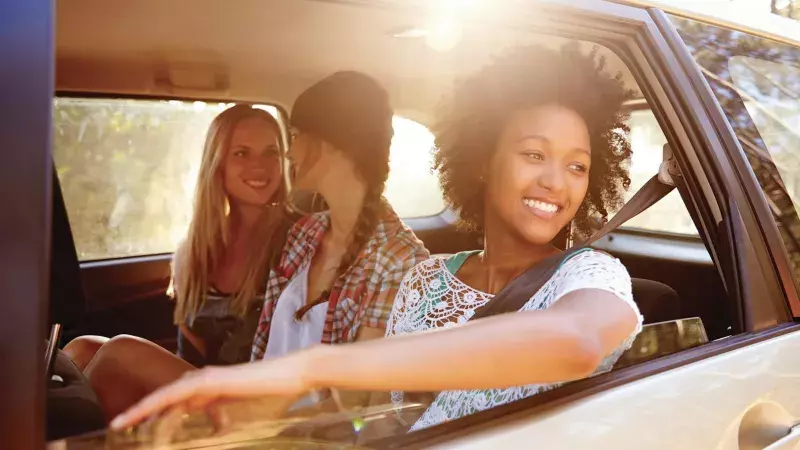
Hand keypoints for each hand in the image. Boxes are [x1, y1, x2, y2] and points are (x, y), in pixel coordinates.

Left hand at [110, 349, 316, 429]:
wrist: (294, 376)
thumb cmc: (275, 397)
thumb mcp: (245, 417)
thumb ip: (227, 422)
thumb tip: (217, 432)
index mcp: (212, 392)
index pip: (175, 405)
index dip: (154, 416)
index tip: (135, 429)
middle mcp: (205, 382)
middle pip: (165, 398)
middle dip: (141, 412)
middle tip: (118, 427)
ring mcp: (209, 379)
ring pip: (167, 394)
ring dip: (144, 408)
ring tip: (122, 422)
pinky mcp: (214, 380)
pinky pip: (181, 392)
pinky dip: (161, 401)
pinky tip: (148, 410)